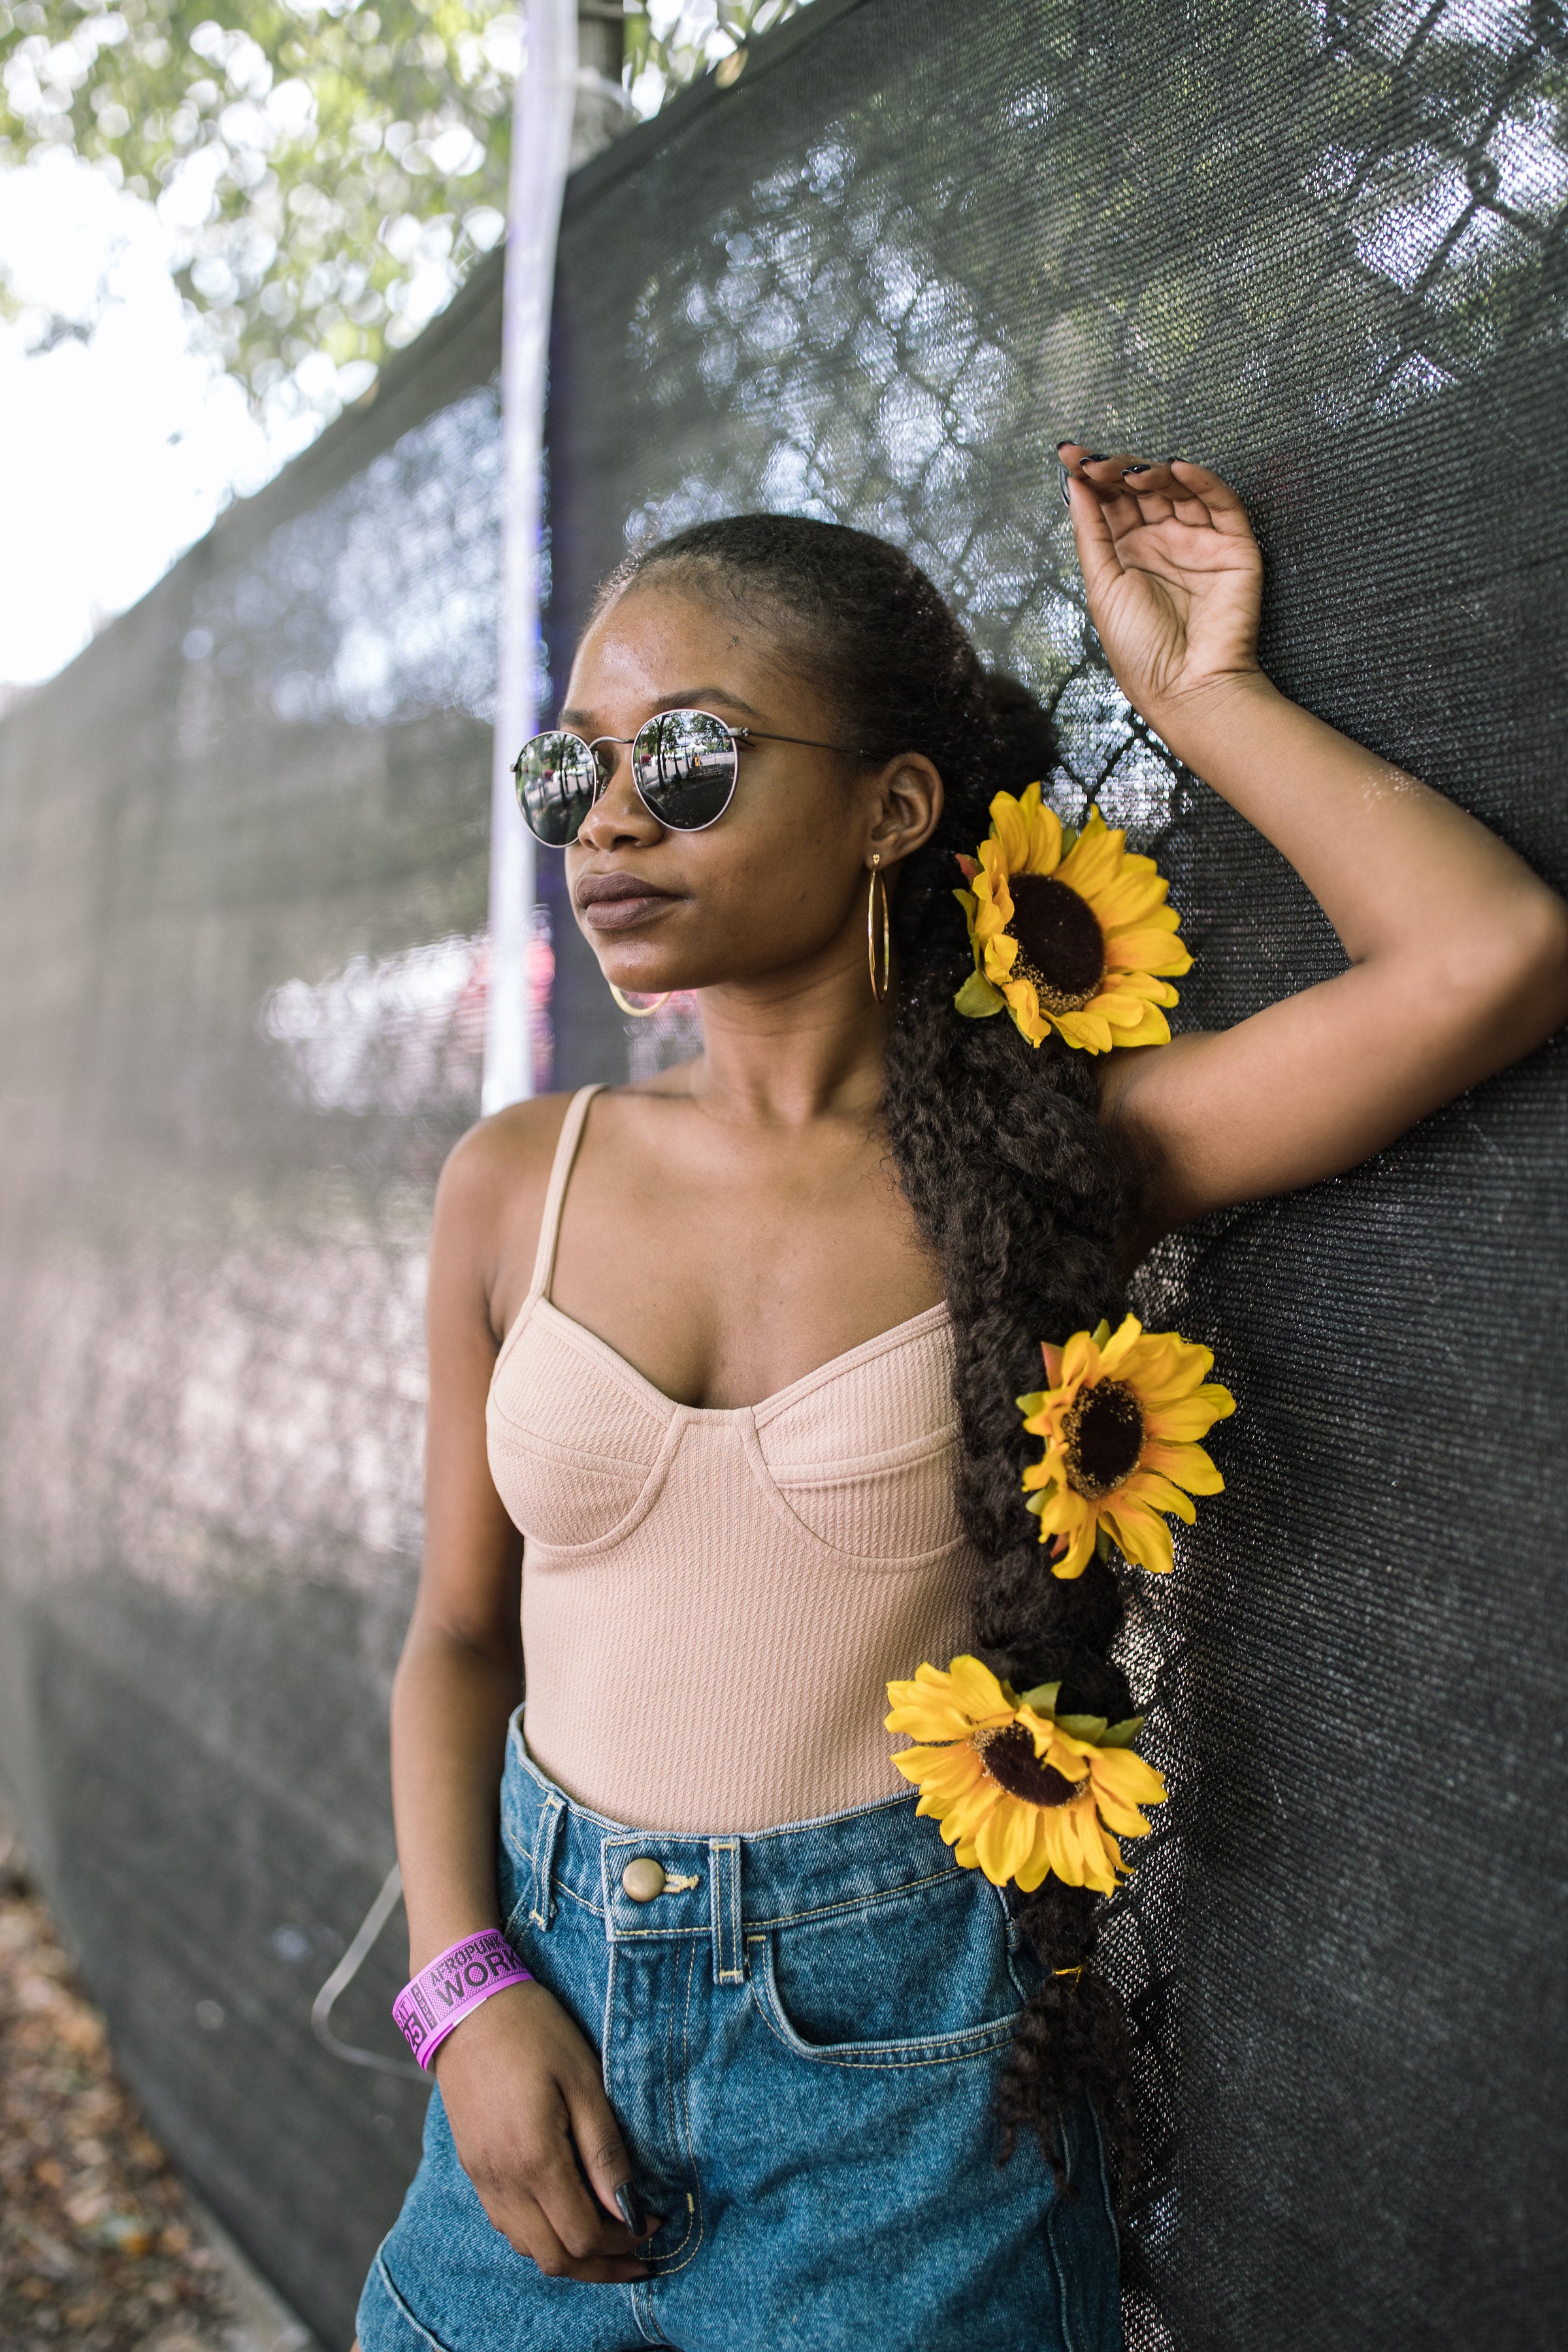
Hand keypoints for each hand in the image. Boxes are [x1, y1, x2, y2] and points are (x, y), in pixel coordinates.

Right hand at [433, 1979, 659, 2282]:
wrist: (467, 2007)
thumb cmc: (533, 2033)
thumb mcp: (583, 2081)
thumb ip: (604, 2151)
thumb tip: (628, 2209)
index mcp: (534, 2160)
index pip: (582, 2238)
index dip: (623, 2242)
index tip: (654, 2223)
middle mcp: (503, 2182)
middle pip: (554, 2259)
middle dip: (601, 2266)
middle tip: (639, 2253)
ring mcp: (483, 2178)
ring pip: (528, 2249)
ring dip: (570, 2256)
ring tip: (609, 2240)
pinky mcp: (474, 2168)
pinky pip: (508, 2225)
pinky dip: (541, 2236)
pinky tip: (566, 2215)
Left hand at [1057, 446, 1265, 738]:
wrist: (1185, 689)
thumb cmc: (1141, 652)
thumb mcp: (1102, 588)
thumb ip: (1091, 534)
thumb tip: (1074, 486)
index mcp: (1128, 555)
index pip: (1111, 502)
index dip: (1091, 476)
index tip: (1068, 456)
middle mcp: (1162, 543)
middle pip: (1141, 489)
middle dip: (1116, 470)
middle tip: (1094, 463)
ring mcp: (1198, 541)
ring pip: (1177, 489)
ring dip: (1152, 472)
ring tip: (1130, 473)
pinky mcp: (1233, 546)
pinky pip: (1220, 502)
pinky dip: (1201, 481)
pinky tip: (1176, 469)